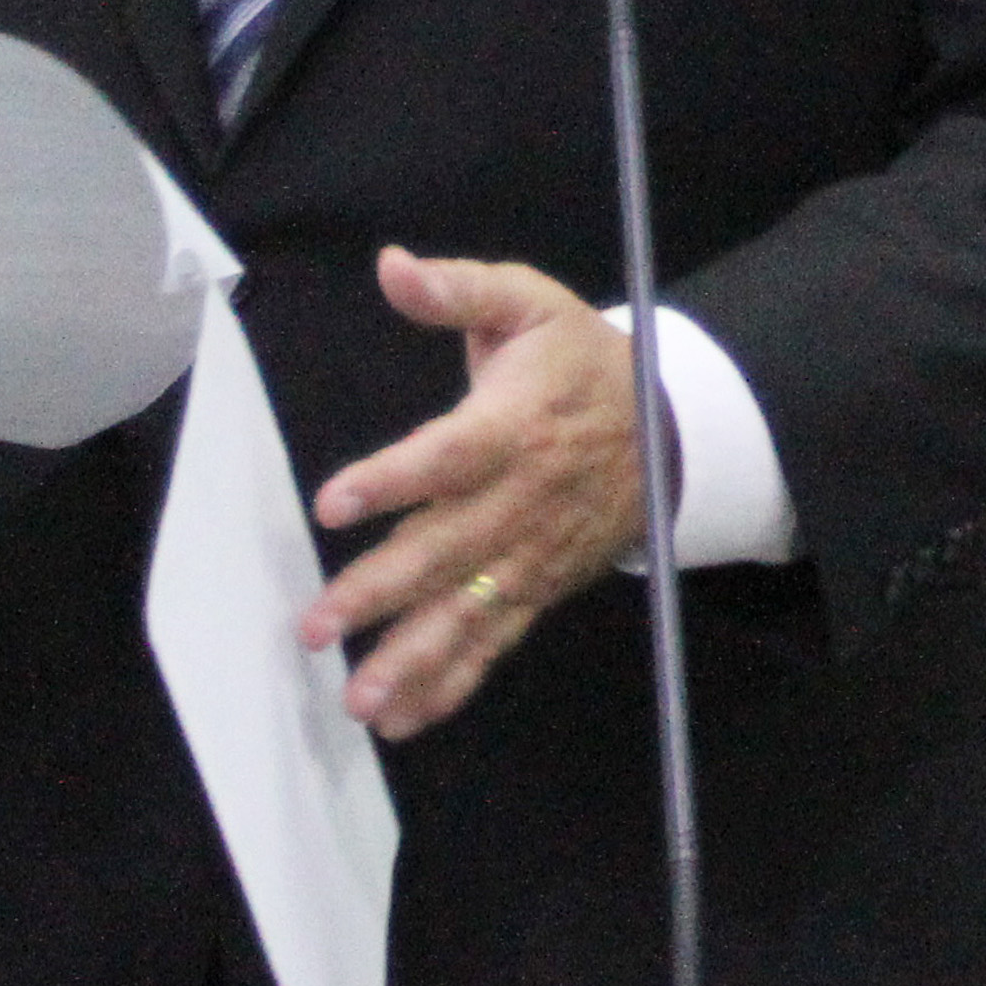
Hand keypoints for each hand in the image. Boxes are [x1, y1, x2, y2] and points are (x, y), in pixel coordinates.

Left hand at [300, 251, 647, 739]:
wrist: (667, 427)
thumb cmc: (577, 361)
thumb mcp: (529, 303)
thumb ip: (459, 290)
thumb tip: (390, 266)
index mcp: (514, 426)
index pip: (450, 458)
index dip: (393, 479)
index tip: (333, 502)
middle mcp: (519, 501)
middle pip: (447, 551)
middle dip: (381, 592)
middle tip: (318, 626)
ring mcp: (528, 555)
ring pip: (467, 612)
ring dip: (411, 659)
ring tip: (357, 699)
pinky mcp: (536, 590)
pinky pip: (492, 644)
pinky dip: (450, 685)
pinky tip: (401, 719)